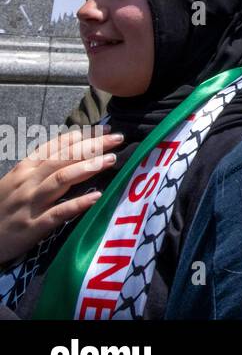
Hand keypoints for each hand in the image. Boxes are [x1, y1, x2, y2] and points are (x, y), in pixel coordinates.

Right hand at [0, 128, 123, 264]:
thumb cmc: (3, 207)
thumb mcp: (16, 181)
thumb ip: (41, 166)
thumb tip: (74, 147)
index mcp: (24, 169)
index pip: (55, 147)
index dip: (82, 136)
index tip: (106, 128)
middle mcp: (28, 183)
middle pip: (63, 159)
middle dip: (92, 146)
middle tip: (117, 138)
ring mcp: (31, 204)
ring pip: (60, 180)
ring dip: (87, 167)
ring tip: (111, 160)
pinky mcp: (33, 226)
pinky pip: (58, 213)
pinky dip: (78, 204)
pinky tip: (97, 197)